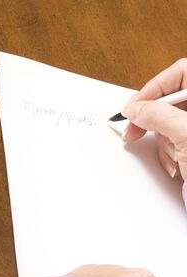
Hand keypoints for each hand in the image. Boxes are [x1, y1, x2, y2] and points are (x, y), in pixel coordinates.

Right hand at [121, 58, 186, 179]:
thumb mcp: (186, 135)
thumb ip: (157, 115)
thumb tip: (135, 108)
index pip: (178, 74)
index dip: (151, 89)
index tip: (132, 107)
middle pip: (169, 101)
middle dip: (153, 122)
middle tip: (134, 131)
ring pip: (168, 123)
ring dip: (164, 143)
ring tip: (175, 157)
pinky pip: (172, 138)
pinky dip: (170, 152)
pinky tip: (178, 164)